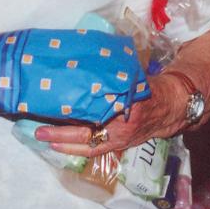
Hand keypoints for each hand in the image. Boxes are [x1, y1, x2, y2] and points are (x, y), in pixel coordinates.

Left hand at [33, 75, 186, 156]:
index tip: (55, 111)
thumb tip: (83, 59)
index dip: (74, 118)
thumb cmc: (146, 87)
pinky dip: (77, 147)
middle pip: (86, 138)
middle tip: (39, 131)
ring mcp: (118, 142)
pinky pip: (94, 149)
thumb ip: (110, 75)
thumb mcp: (130, 77)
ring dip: (65, 145)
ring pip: (88, 147)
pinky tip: (60, 142)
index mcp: (123, 110)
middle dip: (61, 137)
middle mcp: (120, 131)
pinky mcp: (117, 145)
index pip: (94, 117)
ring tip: (44, 138)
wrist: (169, 107)